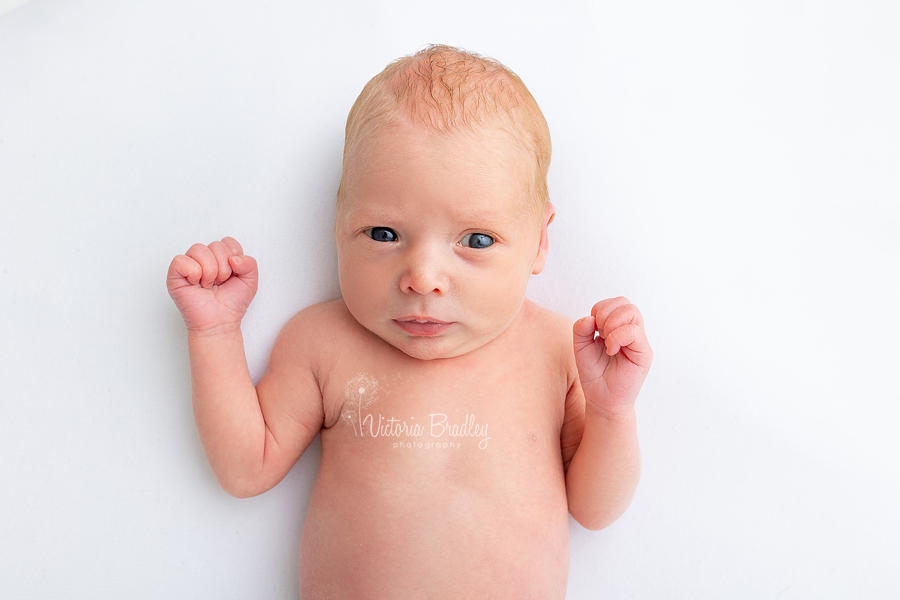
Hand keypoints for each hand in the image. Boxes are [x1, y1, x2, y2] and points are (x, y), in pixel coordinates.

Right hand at [166, 237, 258, 332]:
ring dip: (209, 270)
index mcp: (221, 258)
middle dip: (223, 267)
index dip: (233, 258)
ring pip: (198, 249)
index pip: (228, 242)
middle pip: (215, 245)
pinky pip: (181, 260)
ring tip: (209, 284)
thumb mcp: (250, 282)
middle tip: (220, 283)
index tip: (233, 275)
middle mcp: (204, 259)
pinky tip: (196, 284)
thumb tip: (234, 258)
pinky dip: (193, 272)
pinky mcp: (175, 275)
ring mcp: (189, 266)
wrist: (220, 322)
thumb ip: (250, 264)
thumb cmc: (231, 304)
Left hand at [573, 297, 652, 416]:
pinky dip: (617, 337)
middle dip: (605, 313)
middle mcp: (630, 331)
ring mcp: (638, 341)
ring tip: (605, 341)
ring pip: (632, 311)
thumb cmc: (594, 374)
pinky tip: (611, 350)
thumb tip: (590, 317)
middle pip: (625, 303)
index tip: (592, 329)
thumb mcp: (581, 348)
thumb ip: (581, 329)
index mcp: (617, 327)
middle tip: (598, 333)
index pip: (614, 303)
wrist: (601, 400)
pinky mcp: (644, 353)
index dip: (600, 309)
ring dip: (611, 323)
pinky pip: (634, 332)